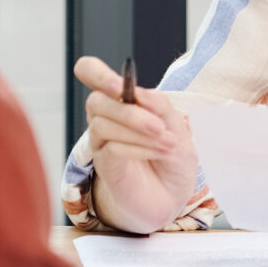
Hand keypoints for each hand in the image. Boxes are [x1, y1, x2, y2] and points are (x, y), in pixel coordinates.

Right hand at [74, 56, 198, 234]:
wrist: (175, 194)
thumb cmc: (172, 155)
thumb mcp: (177, 125)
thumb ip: (160, 105)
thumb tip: (139, 93)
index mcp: (121, 99)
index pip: (90, 73)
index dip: (97, 74)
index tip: (120, 84)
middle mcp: (106, 118)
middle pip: (96, 101)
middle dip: (128, 111)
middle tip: (159, 124)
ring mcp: (102, 143)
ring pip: (102, 125)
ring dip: (139, 131)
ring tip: (168, 142)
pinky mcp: (104, 166)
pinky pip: (111, 149)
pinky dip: (139, 148)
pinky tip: (160, 151)